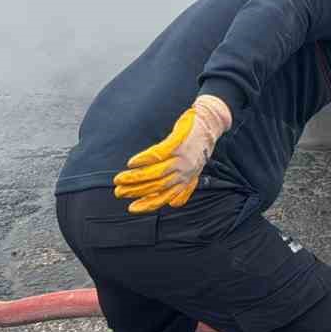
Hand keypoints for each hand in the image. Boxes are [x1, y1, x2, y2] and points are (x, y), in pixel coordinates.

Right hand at [112, 95, 231, 212]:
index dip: (148, 204)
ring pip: (156, 172)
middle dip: (136, 191)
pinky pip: (160, 154)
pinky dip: (145, 159)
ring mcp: (183, 157)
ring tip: (120, 179)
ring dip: (136, 177)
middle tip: (118, 192)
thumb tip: (173, 204)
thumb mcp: (196, 170)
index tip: (131, 208)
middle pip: (158, 185)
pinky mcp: (179, 143)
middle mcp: (185, 171)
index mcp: (187, 179)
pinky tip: (132, 162)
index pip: (166, 196)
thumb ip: (185, 187)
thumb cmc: (200, 146)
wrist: (211, 123)